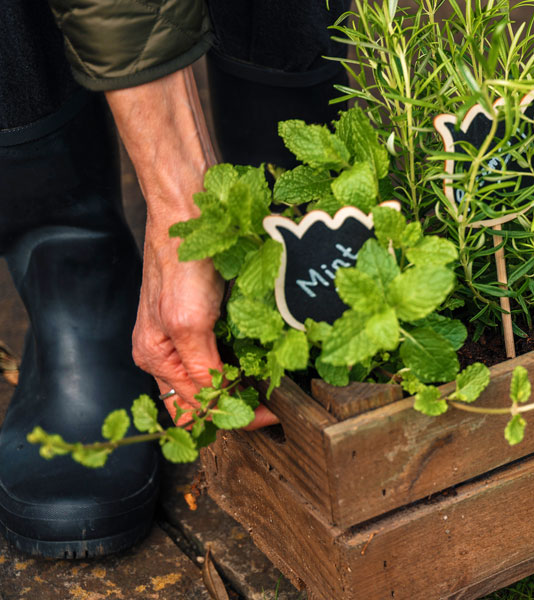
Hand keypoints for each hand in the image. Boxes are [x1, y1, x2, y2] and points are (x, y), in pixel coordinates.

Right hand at [107, 65, 276, 429]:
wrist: (191, 211)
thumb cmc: (183, 263)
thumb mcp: (189, 325)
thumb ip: (202, 370)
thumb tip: (221, 405)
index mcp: (156, 359)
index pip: (196, 410)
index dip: (235, 418)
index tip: (273, 417)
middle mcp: (169, 352)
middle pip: (206, 399)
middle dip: (241, 407)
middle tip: (281, 407)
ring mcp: (189, 334)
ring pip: (220, 377)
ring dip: (247, 386)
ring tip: (281, 388)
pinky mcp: (208, 314)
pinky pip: (229, 350)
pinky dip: (249, 360)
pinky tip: (271, 359)